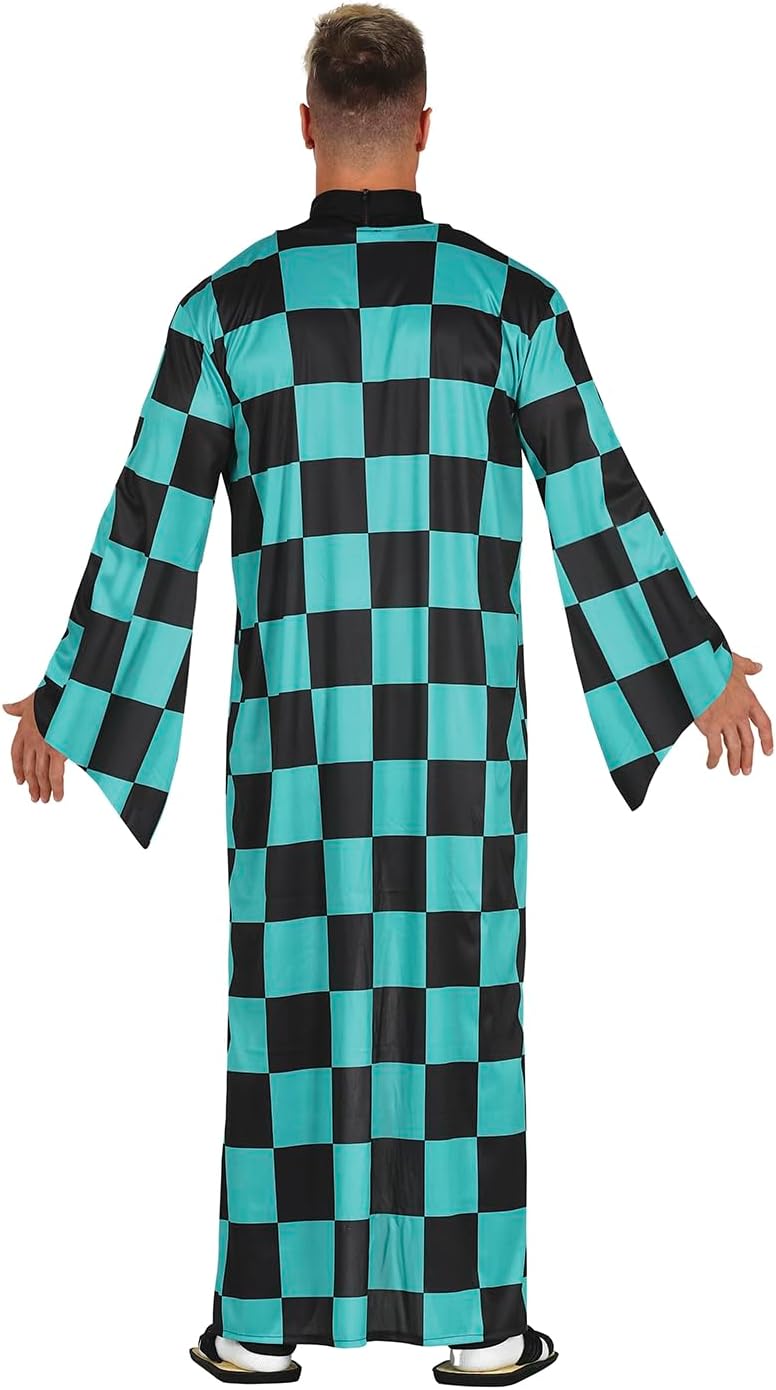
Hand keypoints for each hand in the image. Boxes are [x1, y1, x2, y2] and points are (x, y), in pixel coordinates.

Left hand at [3, 694, 65, 802]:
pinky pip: (56, 775)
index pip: (16, 754)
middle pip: (29, 768)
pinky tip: (58, 796)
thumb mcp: (29, 700)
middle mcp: (32, 741)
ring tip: (44, 799)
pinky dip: (57, 788)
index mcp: (24, 730)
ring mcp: (44, 748)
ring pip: (40, 774)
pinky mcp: (58, 752)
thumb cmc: (50, 696)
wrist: (64, 695)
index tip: (19, 779)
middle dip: (31, 784)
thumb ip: (18, 707)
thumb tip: (7, 707)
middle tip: (34, 796)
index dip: (17, 769)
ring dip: (42, 789)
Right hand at [694, 653, 772, 774]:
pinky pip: (714, 748)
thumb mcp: (736, 663)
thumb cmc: (715, 663)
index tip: (768, 751)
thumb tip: (757, 667)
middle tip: (747, 769)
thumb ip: (748, 667)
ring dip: (735, 762)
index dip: (767, 739)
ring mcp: (725, 721)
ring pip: (734, 747)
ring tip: (734, 772)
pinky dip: (714, 759)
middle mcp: (739, 713)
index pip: (763, 723)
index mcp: (748, 700)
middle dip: (748, 757)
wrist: (699, 668)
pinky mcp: (709, 725)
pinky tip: (712, 764)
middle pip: (748, 740)